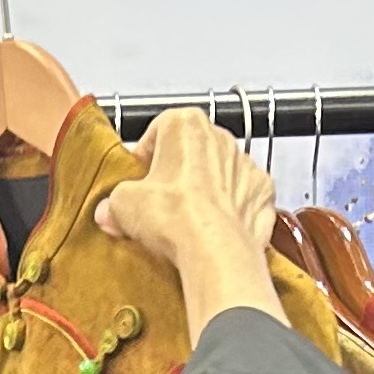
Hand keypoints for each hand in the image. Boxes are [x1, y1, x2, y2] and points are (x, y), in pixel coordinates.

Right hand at [98, 106, 282, 329]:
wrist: (214, 250)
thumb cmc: (177, 217)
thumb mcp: (123, 205)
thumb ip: (114, 201)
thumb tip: (110, 211)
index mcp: (185, 124)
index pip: (157, 131)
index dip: (145, 156)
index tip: (138, 177)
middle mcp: (220, 137)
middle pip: (191, 151)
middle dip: (175, 173)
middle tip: (158, 202)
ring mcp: (245, 164)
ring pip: (219, 173)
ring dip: (204, 191)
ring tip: (184, 221)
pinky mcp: (263, 193)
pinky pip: (242, 197)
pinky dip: (230, 210)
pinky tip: (212, 230)